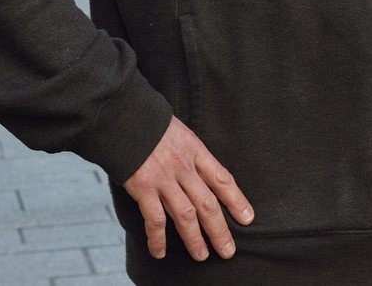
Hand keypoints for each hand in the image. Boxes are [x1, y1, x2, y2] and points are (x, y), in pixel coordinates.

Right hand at [123, 116, 253, 260]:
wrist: (124, 116)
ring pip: (186, 215)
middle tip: (229, 251)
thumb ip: (189, 154)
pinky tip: (160, 253)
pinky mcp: (143, 187)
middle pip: (208, 203)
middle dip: (220, 230)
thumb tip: (199, 175)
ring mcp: (164, 178)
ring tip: (202, 256)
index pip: (222, 179)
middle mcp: (184, 167)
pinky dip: (158, 239)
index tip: (247, 218)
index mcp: (196, 151)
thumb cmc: (150, 125)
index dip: (236, 200)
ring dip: (194, 239)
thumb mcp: (180, 133)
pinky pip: (154, 219)